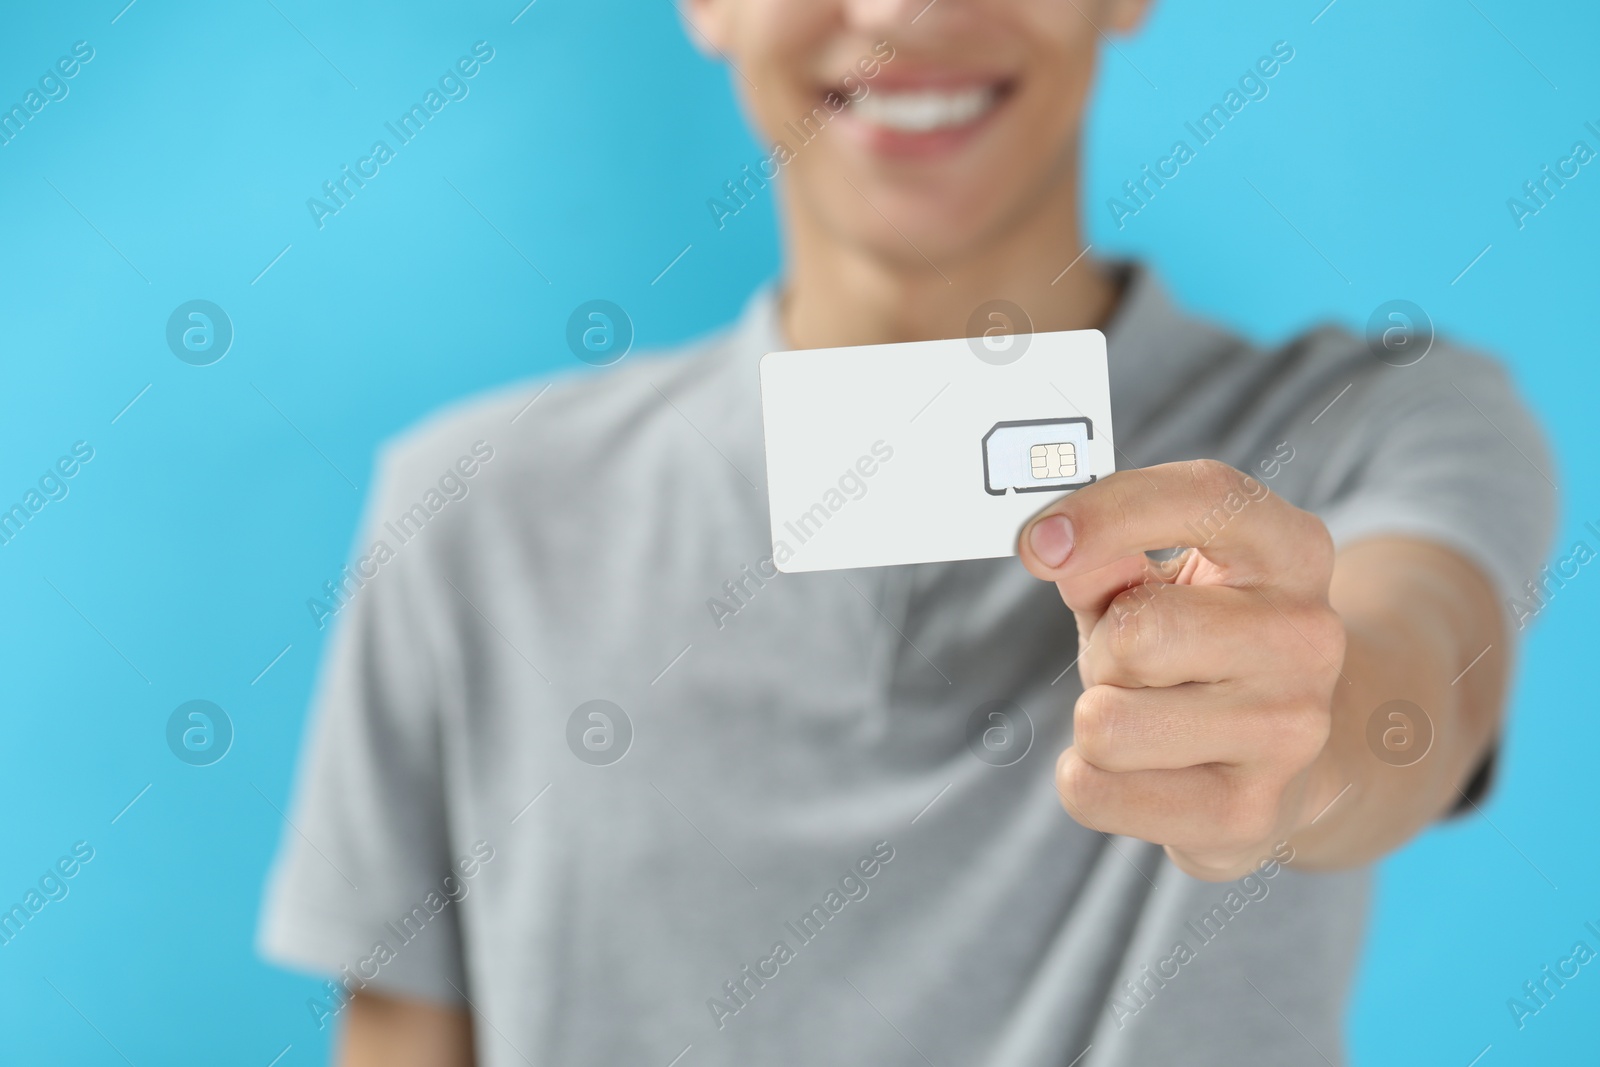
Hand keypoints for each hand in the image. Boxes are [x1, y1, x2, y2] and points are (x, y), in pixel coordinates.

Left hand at [1017, 459, 1347, 880]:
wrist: (1293, 756)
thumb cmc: (1200, 647)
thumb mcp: (1158, 581)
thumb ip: (1105, 556)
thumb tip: (1054, 549)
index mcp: (1291, 550)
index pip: (1205, 498)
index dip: (1108, 514)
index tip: (1036, 544)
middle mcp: (1307, 636)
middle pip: (1135, 635)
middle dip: (1104, 652)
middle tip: (1132, 666)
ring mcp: (1289, 731)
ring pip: (1105, 723)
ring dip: (1097, 717)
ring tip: (1144, 715)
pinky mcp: (1248, 815)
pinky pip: (1094, 792)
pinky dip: (1087, 781)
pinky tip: (1141, 770)